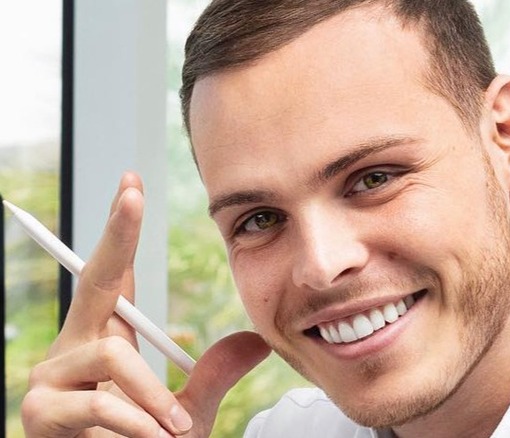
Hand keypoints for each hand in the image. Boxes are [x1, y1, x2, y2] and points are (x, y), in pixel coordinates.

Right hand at [21, 173, 270, 436]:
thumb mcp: (181, 412)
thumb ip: (212, 376)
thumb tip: (255, 341)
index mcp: (105, 343)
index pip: (115, 277)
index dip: (121, 230)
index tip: (131, 184)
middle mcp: (73, 350)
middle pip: (96, 278)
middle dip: (117, 232)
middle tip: (133, 192)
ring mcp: (51, 378)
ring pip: (114, 356)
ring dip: (151, 397)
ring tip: (171, 429)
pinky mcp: (41, 411)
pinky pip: (102, 403)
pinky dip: (136, 424)